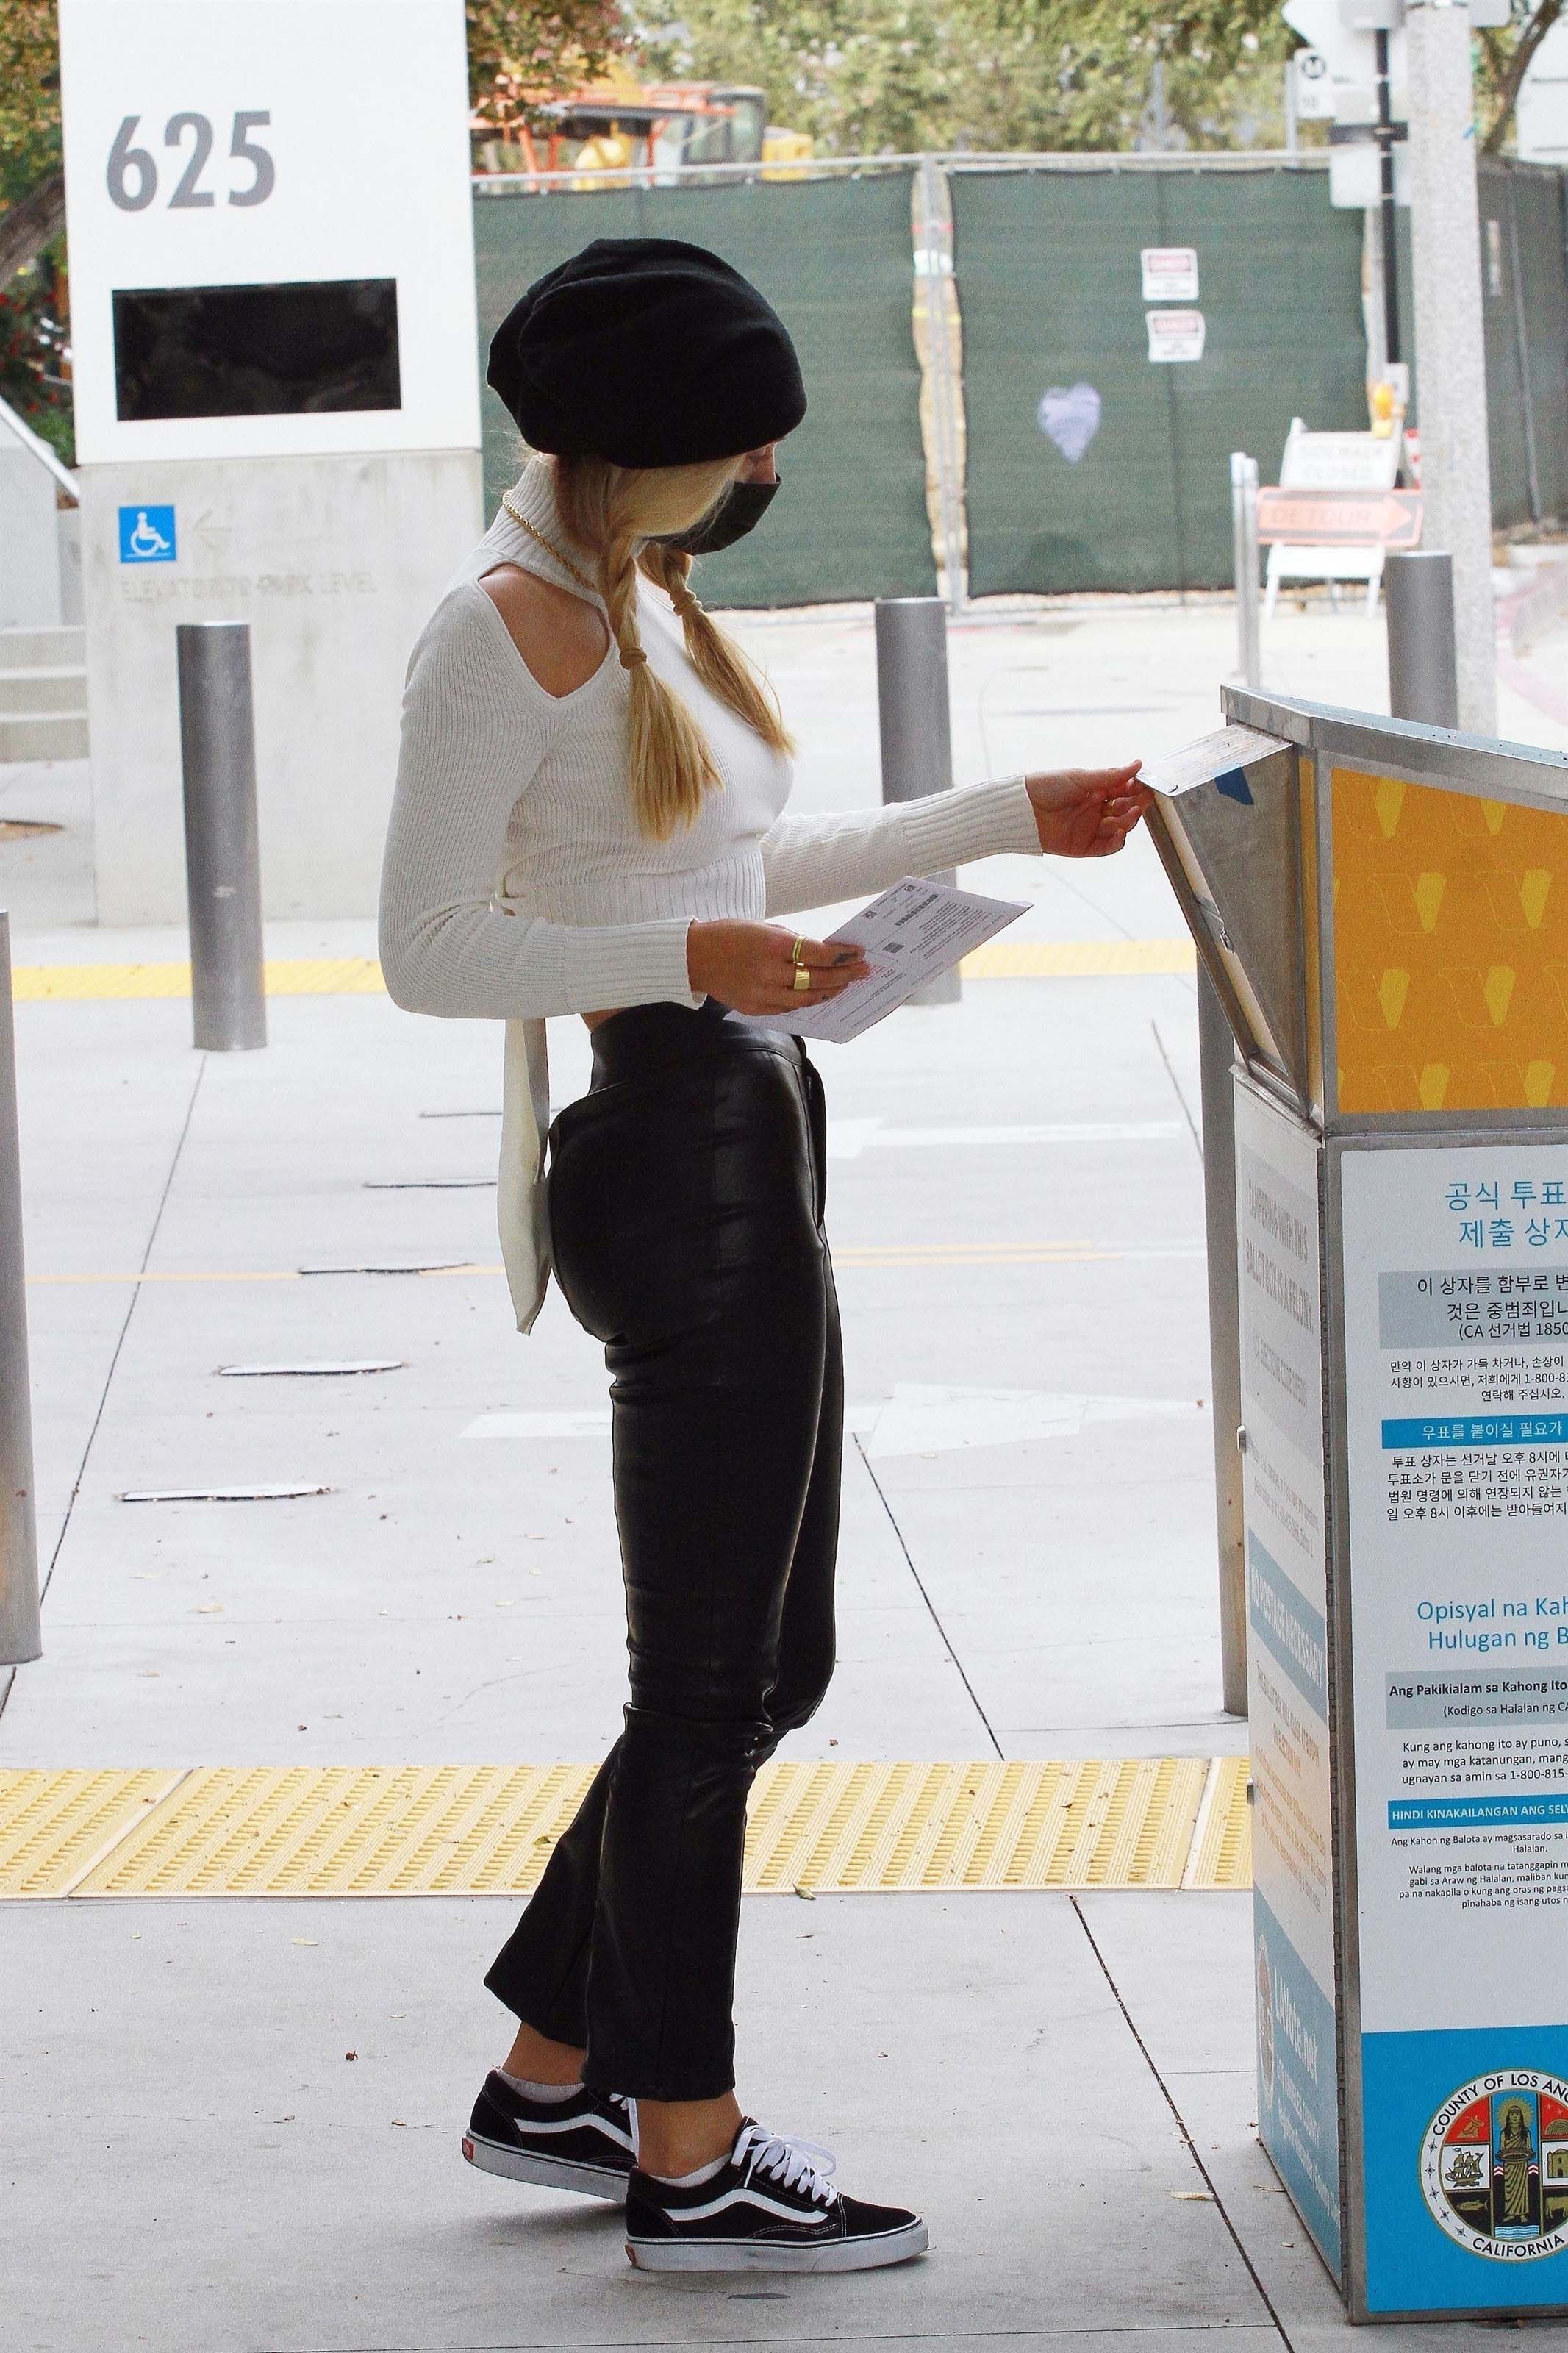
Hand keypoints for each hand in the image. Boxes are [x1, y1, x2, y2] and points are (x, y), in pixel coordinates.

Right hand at [686, 920, 870, 1013]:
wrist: (694, 956)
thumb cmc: (730, 936)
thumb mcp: (763, 928)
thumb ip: (793, 942)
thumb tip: (824, 953)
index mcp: (772, 945)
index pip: (818, 954)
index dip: (842, 955)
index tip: (857, 953)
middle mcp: (768, 972)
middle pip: (817, 978)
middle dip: (844, 975)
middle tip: (862, 971)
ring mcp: (761, 993)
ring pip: (806, 998)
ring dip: (829, 992)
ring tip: (843, 985)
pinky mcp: (755, 1008)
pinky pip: (789, 1007)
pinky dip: (806, 1000)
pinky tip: (818, 994)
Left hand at [1026, 763, 1151, 858]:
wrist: (1023, 809)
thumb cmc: (1047, 787)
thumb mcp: (1081, 778)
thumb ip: (1111, 776)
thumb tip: (1137, 764)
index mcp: (1095, 791)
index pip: (1123, 791)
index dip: (1135, 789)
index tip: (1145, 785)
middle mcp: (1094, 810)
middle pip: (1124, 811)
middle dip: (1135, 805)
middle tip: (1143, 800)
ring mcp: (1089, 829)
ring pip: (1119, 829)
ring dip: (1129, 822)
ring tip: (1132, 814)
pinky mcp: (1083, 846)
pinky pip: (1106, 848)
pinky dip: (1117, 842)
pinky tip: (1121, 833)